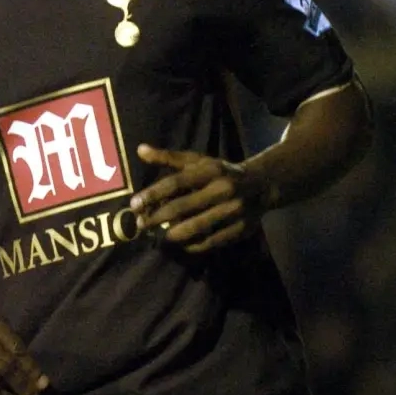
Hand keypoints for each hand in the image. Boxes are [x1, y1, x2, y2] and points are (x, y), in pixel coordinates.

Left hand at [129, 144, 272, 252]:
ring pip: (196, 227)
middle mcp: (223, 189)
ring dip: (173, 234)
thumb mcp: (198, 161)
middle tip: (140, 225)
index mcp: (210, 170)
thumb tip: (139, 149)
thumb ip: (168, 158)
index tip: (134, 204)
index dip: (153, 193)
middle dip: (158, 217)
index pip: (176, 182)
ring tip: (158, 236)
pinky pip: (211, 241)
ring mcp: (233, 211)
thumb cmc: (219, 172)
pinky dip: (192, 245)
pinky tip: (179, 243)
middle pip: (183, 207)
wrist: (262, 185)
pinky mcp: (240, 229)